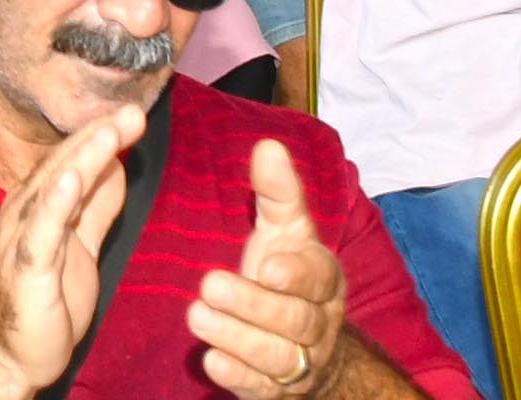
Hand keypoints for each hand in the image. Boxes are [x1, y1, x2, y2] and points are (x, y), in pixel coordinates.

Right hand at [0, 103, 147, 394]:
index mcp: (40, 205)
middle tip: (132, 111)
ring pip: (56, 188)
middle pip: (66, 164)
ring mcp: (24, 237)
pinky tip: (72, 178)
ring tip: (110, 131)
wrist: (9, 356)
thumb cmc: (44, 302)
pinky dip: (57, 201)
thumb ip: (94, 208)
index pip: (73, 161)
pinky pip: (43, 231)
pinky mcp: (28, 268)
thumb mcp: (79, 246)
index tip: (133, 113)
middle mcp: (27, 212)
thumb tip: (116, 166)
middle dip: (99, 136)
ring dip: (84, 157)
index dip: (102, 136)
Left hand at [187, 139, 352, 399]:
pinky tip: (209, 360)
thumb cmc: (286, 270)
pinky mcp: (276, 391)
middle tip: (209, 286)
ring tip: (196, 317)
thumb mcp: (285, 230)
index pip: (317, 277)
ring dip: (237, 338)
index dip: (295, 275)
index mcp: (323, 279)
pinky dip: (237, 376)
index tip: (267, 266)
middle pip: (294, 320)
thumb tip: (268, 146)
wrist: (308, 344)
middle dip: (253, 305)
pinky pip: (261, 388)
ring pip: (276, 357)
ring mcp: (300, 362)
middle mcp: (318, 323)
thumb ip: (277, 192)